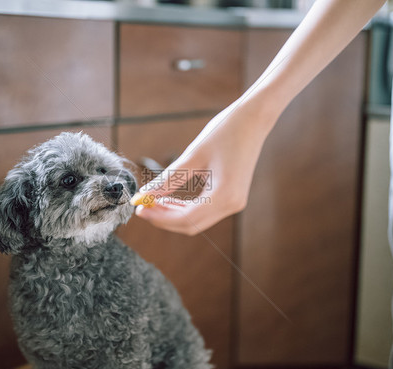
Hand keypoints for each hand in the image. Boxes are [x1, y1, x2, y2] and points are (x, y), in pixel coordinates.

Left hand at [133, 96, 277, 234]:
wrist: (253, 119)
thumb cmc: (225, 132)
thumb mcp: (193, 156)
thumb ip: (168, 179)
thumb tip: (145, 194)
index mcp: (224, 196)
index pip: (185, 219)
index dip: (159, 217)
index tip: (139, 208)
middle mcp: (232, 205)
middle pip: (191, 225)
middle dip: (164, 218)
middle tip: (142, 206)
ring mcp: (234, 203)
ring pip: (197, 220)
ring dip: (173, 214)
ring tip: (152, 201)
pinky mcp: (232, 197)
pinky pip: (204, 210)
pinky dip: (185, 208)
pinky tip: (168, 199)